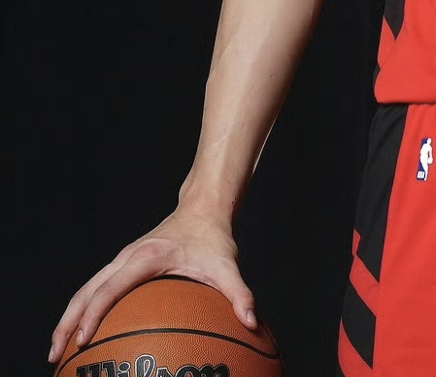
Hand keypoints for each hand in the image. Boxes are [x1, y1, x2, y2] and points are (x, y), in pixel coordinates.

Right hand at [48, 207, 257, 365]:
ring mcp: (123, 259)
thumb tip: (252, 322)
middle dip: (68, 322)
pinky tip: (85, 334)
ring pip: (86, 289)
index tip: (82, 340)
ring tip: (58, 351)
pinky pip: (98, 288)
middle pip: (87, 290)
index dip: (94, 313)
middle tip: (55, 356)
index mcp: (147, 257)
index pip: (112, 286)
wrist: (204, 208)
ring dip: (69, 317)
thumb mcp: (227, 265)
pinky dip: (84, 309)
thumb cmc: (213, 238)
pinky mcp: (124, 263)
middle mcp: (127, 257)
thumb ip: (239, 294)